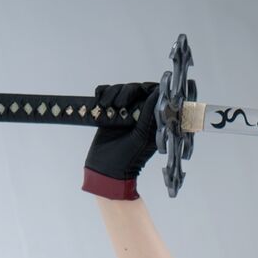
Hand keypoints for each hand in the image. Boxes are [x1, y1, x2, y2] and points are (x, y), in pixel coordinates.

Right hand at [82, 80, 160, 198]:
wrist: (106, 168)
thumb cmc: (129, 157)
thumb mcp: (142, 136)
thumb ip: (149, 115)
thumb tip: (157, 94)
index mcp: (152, 120)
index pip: (154, 96)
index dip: (150, 89)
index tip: (142, 90)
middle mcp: (139, 113)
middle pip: (136, 89)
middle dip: (127, 92)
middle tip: (119, 105)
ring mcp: (124, 111)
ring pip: (120, 89)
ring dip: (113, 94)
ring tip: (107, 106)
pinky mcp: (109, 111)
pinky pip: (106, 93)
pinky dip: (103, 93)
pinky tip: (101, 101)